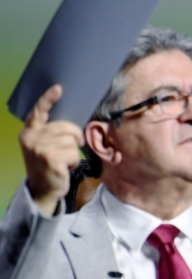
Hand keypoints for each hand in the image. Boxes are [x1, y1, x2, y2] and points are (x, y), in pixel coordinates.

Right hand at [19, 85, 83, 216]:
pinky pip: (74, 153)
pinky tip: (66, 168)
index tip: (58, 88)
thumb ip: (48, 133)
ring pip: (71, 141)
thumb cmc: (46, 165)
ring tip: (65, 160)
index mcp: (29, 132)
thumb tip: (69, 123)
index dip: (48, 99)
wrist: (43, 190)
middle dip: (75, 136)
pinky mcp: (52, 160)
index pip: (38, 112)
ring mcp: (41, 149)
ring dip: (73, 152)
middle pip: (65, 127)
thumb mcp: (40, 146)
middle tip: (73, 146)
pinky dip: (74, 161)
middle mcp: (32, 139)